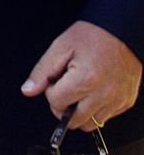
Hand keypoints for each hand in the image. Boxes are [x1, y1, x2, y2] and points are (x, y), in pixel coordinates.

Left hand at [21, 20, 142, 129]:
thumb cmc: (93, 34)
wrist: (121, 29)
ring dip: (80, 112)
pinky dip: (96, 109)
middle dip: (63, 106)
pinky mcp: (126, 102)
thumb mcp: (61, 46)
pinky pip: (106, 118)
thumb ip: (42, 71)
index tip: (57, 78)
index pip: (57, 103)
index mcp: (86, 79)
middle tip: (66, 87)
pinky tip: (95, 91)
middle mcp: (103, 94)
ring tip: (81, 89)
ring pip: (90, 125)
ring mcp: (117, 100)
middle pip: (73, 121)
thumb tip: (28, 90)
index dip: (51, 90)